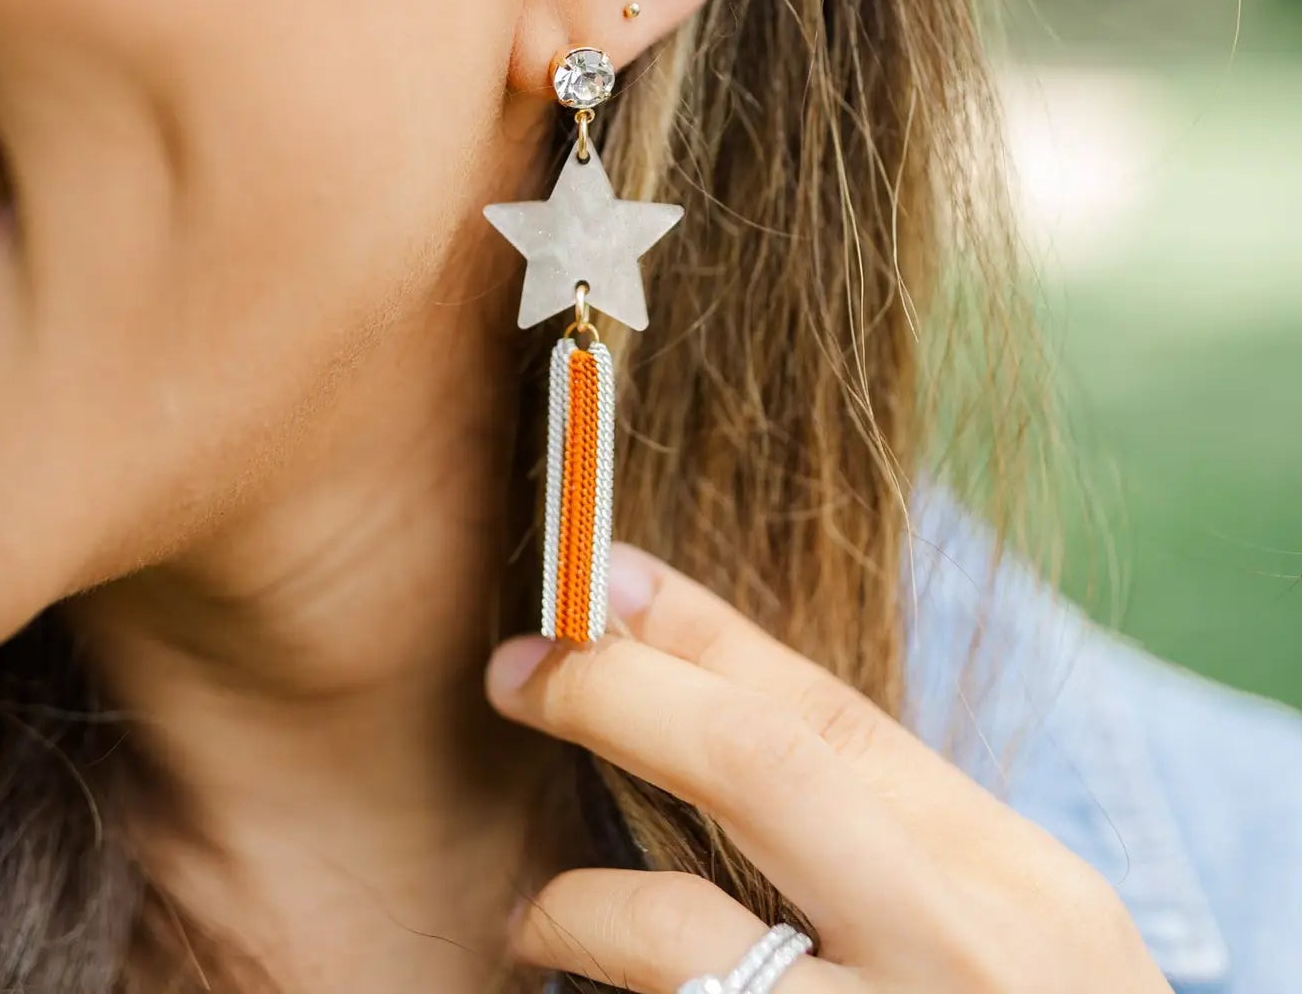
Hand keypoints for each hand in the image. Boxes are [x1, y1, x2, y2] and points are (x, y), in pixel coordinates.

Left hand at [484, 543, 1170, 993]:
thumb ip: (881, 829)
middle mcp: (960, 957)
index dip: (697, 632)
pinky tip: (579, 990)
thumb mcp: (996, 925)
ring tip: (538, 913)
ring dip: (580, 904)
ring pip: (678, 939)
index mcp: (1015, 883)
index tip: (601, 580)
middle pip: (760, 767)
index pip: (830, 714)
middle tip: (518, 670)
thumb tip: (701, 690)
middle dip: (621, 696)